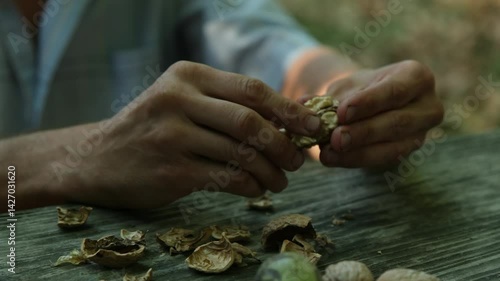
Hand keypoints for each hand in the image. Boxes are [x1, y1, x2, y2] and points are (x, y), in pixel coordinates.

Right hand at [68, 61, 320, 208]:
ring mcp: (171, 135)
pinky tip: (256, 190)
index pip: (251, 89)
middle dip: (283, 143)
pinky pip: (224, 178)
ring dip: (270, 170)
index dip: (289, 109)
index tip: (313, 126)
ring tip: (281, 181)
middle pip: (248, 121)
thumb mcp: (181, 102)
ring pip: (239, 152)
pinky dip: (248, 186)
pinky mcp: (169, 170)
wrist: (97, 158)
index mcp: (188, 76)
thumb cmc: (151, 129)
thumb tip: (285, 123)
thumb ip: (225, 106)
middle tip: (298, 161)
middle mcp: (178, 100)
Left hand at [314, 60, 443, 166]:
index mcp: (416, 76)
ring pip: (392, 145)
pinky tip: (333, 158)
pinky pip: (384, 159)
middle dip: (363, 132)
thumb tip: (302, 103)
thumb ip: (327, 97)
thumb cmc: (360, 90)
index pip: (395, 90)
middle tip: (335, 138)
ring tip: (328, 151)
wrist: (372, 105)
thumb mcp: (345, 88)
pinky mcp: (409, 152)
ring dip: (358, 151)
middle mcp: (428, 105)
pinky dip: (356, 159)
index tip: (341, 112)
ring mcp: (422, 132)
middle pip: (396, 121)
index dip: (369, 103)